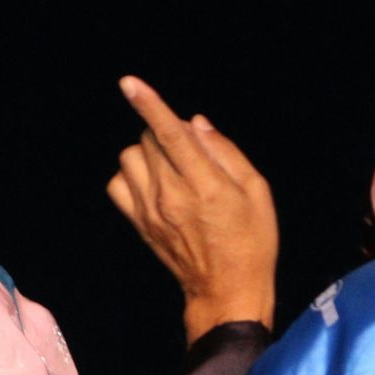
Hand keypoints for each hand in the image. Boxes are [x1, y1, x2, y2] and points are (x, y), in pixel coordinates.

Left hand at [106, 75, 277, 342]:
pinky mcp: (139, 223)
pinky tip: (153, 184)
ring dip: (148, 152)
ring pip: (130, 157)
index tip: (129, 83)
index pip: (170, 135)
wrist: (228, 291)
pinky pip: (118, 183)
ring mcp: (150, 211)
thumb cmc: (252, 241)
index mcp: (205, 185)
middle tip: (192, 151)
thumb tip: (195, 124)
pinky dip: (131, 175)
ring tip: (172, 168)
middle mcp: (171, 196)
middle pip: (149, 139)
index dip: (150, 105)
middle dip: (167, 133)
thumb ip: (226, 152)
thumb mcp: (257, 192)